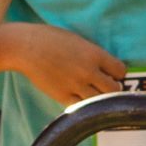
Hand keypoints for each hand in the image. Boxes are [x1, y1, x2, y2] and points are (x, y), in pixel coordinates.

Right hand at [8, 24, 126, 106]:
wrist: (26, 47)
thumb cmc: (51, 39)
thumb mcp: (78, 41)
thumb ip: (93, 54)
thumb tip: (105, 67)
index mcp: (94, 54)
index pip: (120, 70)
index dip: (119, 73)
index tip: (114, 74)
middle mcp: (88, 71)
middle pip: (113, 89)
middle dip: (113, 88)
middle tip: (107, 87)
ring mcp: (75, 85)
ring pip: (99, 101)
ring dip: (100, 99)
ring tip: (94, 94)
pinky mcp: (62, 96)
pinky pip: (81, 106)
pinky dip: (83, 104)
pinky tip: (80, 98)